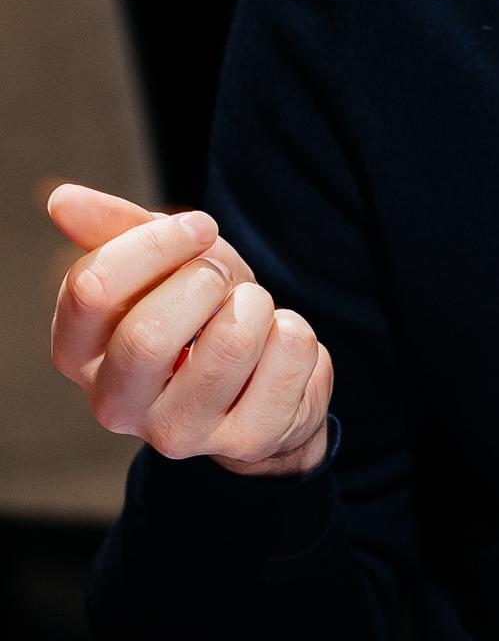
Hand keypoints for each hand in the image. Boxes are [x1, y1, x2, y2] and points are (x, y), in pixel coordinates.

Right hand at [46, 183, 331, 476]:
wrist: (262, 385)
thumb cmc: (201, 313)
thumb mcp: (161, 263)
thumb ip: (114, 229)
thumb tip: (61, 199)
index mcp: (78, 355)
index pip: (91, 289)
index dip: (155, 242)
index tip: (198, 228)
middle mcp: (115, 405)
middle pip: (149, 335)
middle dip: (205, 281)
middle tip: (223, 278)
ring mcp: (179, 433)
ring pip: (230, 343)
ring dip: (256, 303)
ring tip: (253, 312)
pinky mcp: (246, 441)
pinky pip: (289, 355)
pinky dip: (295, 331)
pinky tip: (277, 351)